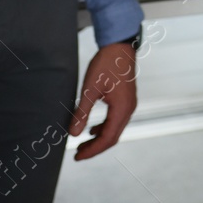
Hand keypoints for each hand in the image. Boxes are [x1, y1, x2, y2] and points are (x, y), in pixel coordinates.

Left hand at [69, 41, 139, 159]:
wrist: (120, 46)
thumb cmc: (106, 64)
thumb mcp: (90, 89)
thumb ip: (82, 113)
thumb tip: (73, 134)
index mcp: (122, 109)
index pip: (108, 138)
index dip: (92, 150)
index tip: (77, 157)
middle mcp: (129, 110)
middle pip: (113, 137)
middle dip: (95, 148)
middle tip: (77, 154)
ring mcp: (129, 105)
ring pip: (115, 130)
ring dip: (99, 139)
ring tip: (83, 144)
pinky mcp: (126, 100)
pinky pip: (116, 120)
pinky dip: (104, 128)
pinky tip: (93, 129)